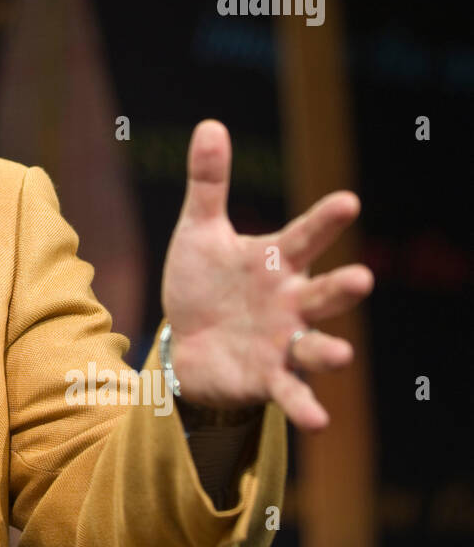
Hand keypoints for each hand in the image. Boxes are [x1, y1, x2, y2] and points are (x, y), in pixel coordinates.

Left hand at [161, 120, 372, 431]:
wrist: (185, 344)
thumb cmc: (203, 283)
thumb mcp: (199, 232)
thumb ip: (209, 183)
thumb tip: (210, 124)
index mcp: (276, 261)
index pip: (304, 236)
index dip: (325, 220)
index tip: (348, 201)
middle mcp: (290, 302)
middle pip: (322, 293)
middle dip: (341, 287)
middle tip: (361, 279)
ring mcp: (284, 342)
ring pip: (317, 345)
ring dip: (330, 350)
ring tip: (342, 354)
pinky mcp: (270, 378)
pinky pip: (292, 394)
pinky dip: (306, 407)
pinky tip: (319, 423)